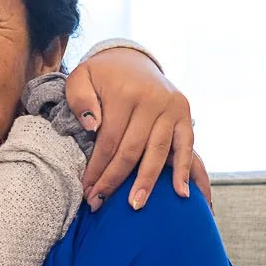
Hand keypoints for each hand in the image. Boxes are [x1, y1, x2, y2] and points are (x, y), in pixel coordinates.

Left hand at [64, 47, 211, 209]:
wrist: (131, 59)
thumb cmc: (102, 76)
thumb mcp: (81, 78)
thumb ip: (80, 100)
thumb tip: (92, 127)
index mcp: (125, 93)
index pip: (109, 140)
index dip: (97, 168)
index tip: (86, 190)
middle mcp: (151, 99)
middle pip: (132, 150)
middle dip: (115, 180)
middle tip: (100, 203)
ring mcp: (171, 107)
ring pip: (158, 152)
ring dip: (146, 182)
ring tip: (135, 206)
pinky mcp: (184, 113)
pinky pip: (186, 146)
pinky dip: (184, 170)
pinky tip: (181, 193)